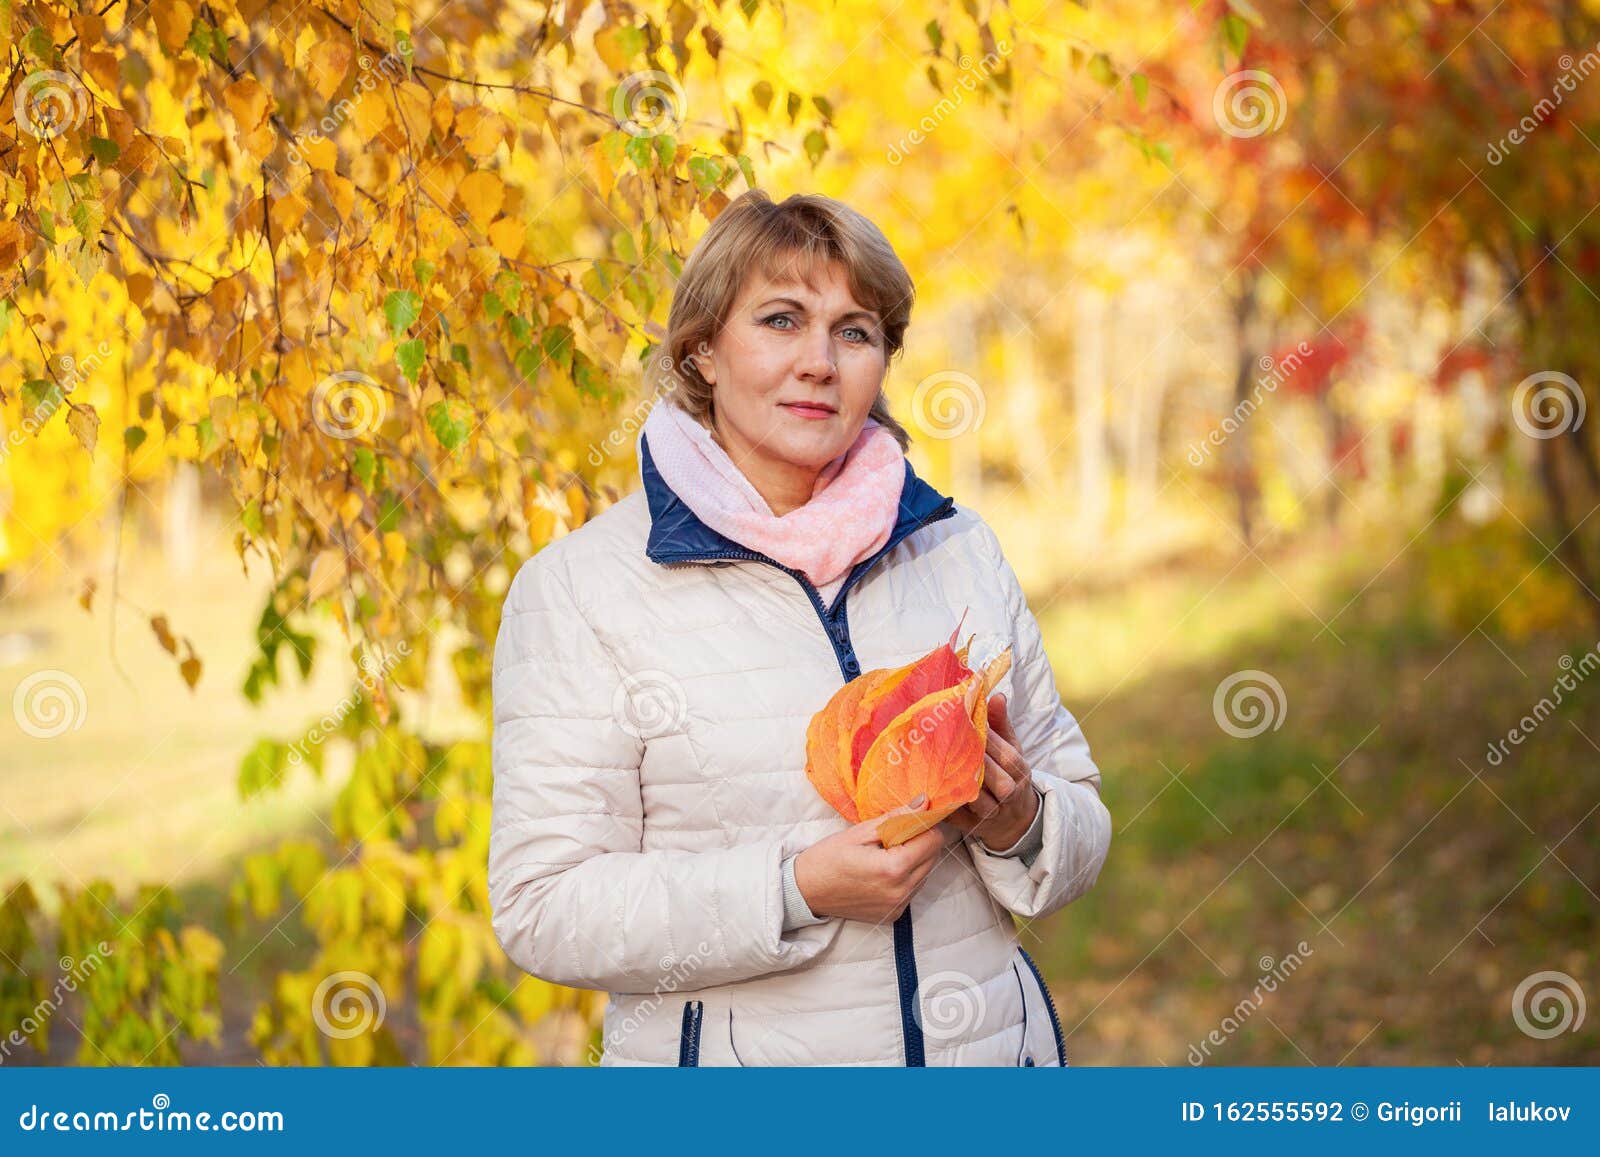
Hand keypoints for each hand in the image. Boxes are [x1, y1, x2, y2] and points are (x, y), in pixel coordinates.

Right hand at [791, 796, 944, 923]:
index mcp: (894, 868)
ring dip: (913, 859)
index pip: (933, 840)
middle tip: (893, 835)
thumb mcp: (860, 831)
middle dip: (920, 841)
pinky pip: (912, 889)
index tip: (909, 818)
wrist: (806, 891)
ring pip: (925, 873)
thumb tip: (924, 802)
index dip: (924, 825)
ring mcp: (898, 906)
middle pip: (933, 857)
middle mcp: (901, 891)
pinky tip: (882, 871)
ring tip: (885, 853)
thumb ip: (897, 817)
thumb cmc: (828, 858)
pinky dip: (905, 876)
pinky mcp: (894, 915)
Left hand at [944, 692, 1038, 851]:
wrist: (1015, 821)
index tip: (964, 722)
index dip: (986, 739)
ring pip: (975, 798)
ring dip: (956, 782)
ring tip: (936, 764)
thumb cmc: (1009, 776)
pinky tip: (928, 788)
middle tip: (946, 741)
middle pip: (992, 776)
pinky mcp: (973, 826)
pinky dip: (943, 803)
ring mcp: (991, 812)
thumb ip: (1002, 723)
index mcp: (1018, 769)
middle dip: (971, 760)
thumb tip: (997, 695)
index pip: (1004, 753)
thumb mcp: (1012, 749)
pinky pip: (957, 816)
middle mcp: (1009, 792)